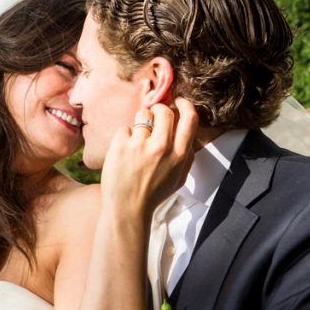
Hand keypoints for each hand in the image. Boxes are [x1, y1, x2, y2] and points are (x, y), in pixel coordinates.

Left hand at [100, 97, 198, 215]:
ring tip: (137, 138)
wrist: (127, 208)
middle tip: (153, 117)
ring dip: (140, 122)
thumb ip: (187, 153)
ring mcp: (139, 145)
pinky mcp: (120, 146)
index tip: (178, 101)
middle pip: (164, 111)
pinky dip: (124, 137)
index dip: (184, 105)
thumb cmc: (154, 193)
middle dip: (159, 109)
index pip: (189, 118)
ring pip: (142, 115)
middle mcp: (162, 147)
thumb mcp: (179, 177)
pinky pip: (125, 128)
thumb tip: (186, 128)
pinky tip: (124, 152)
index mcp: (180, 155)